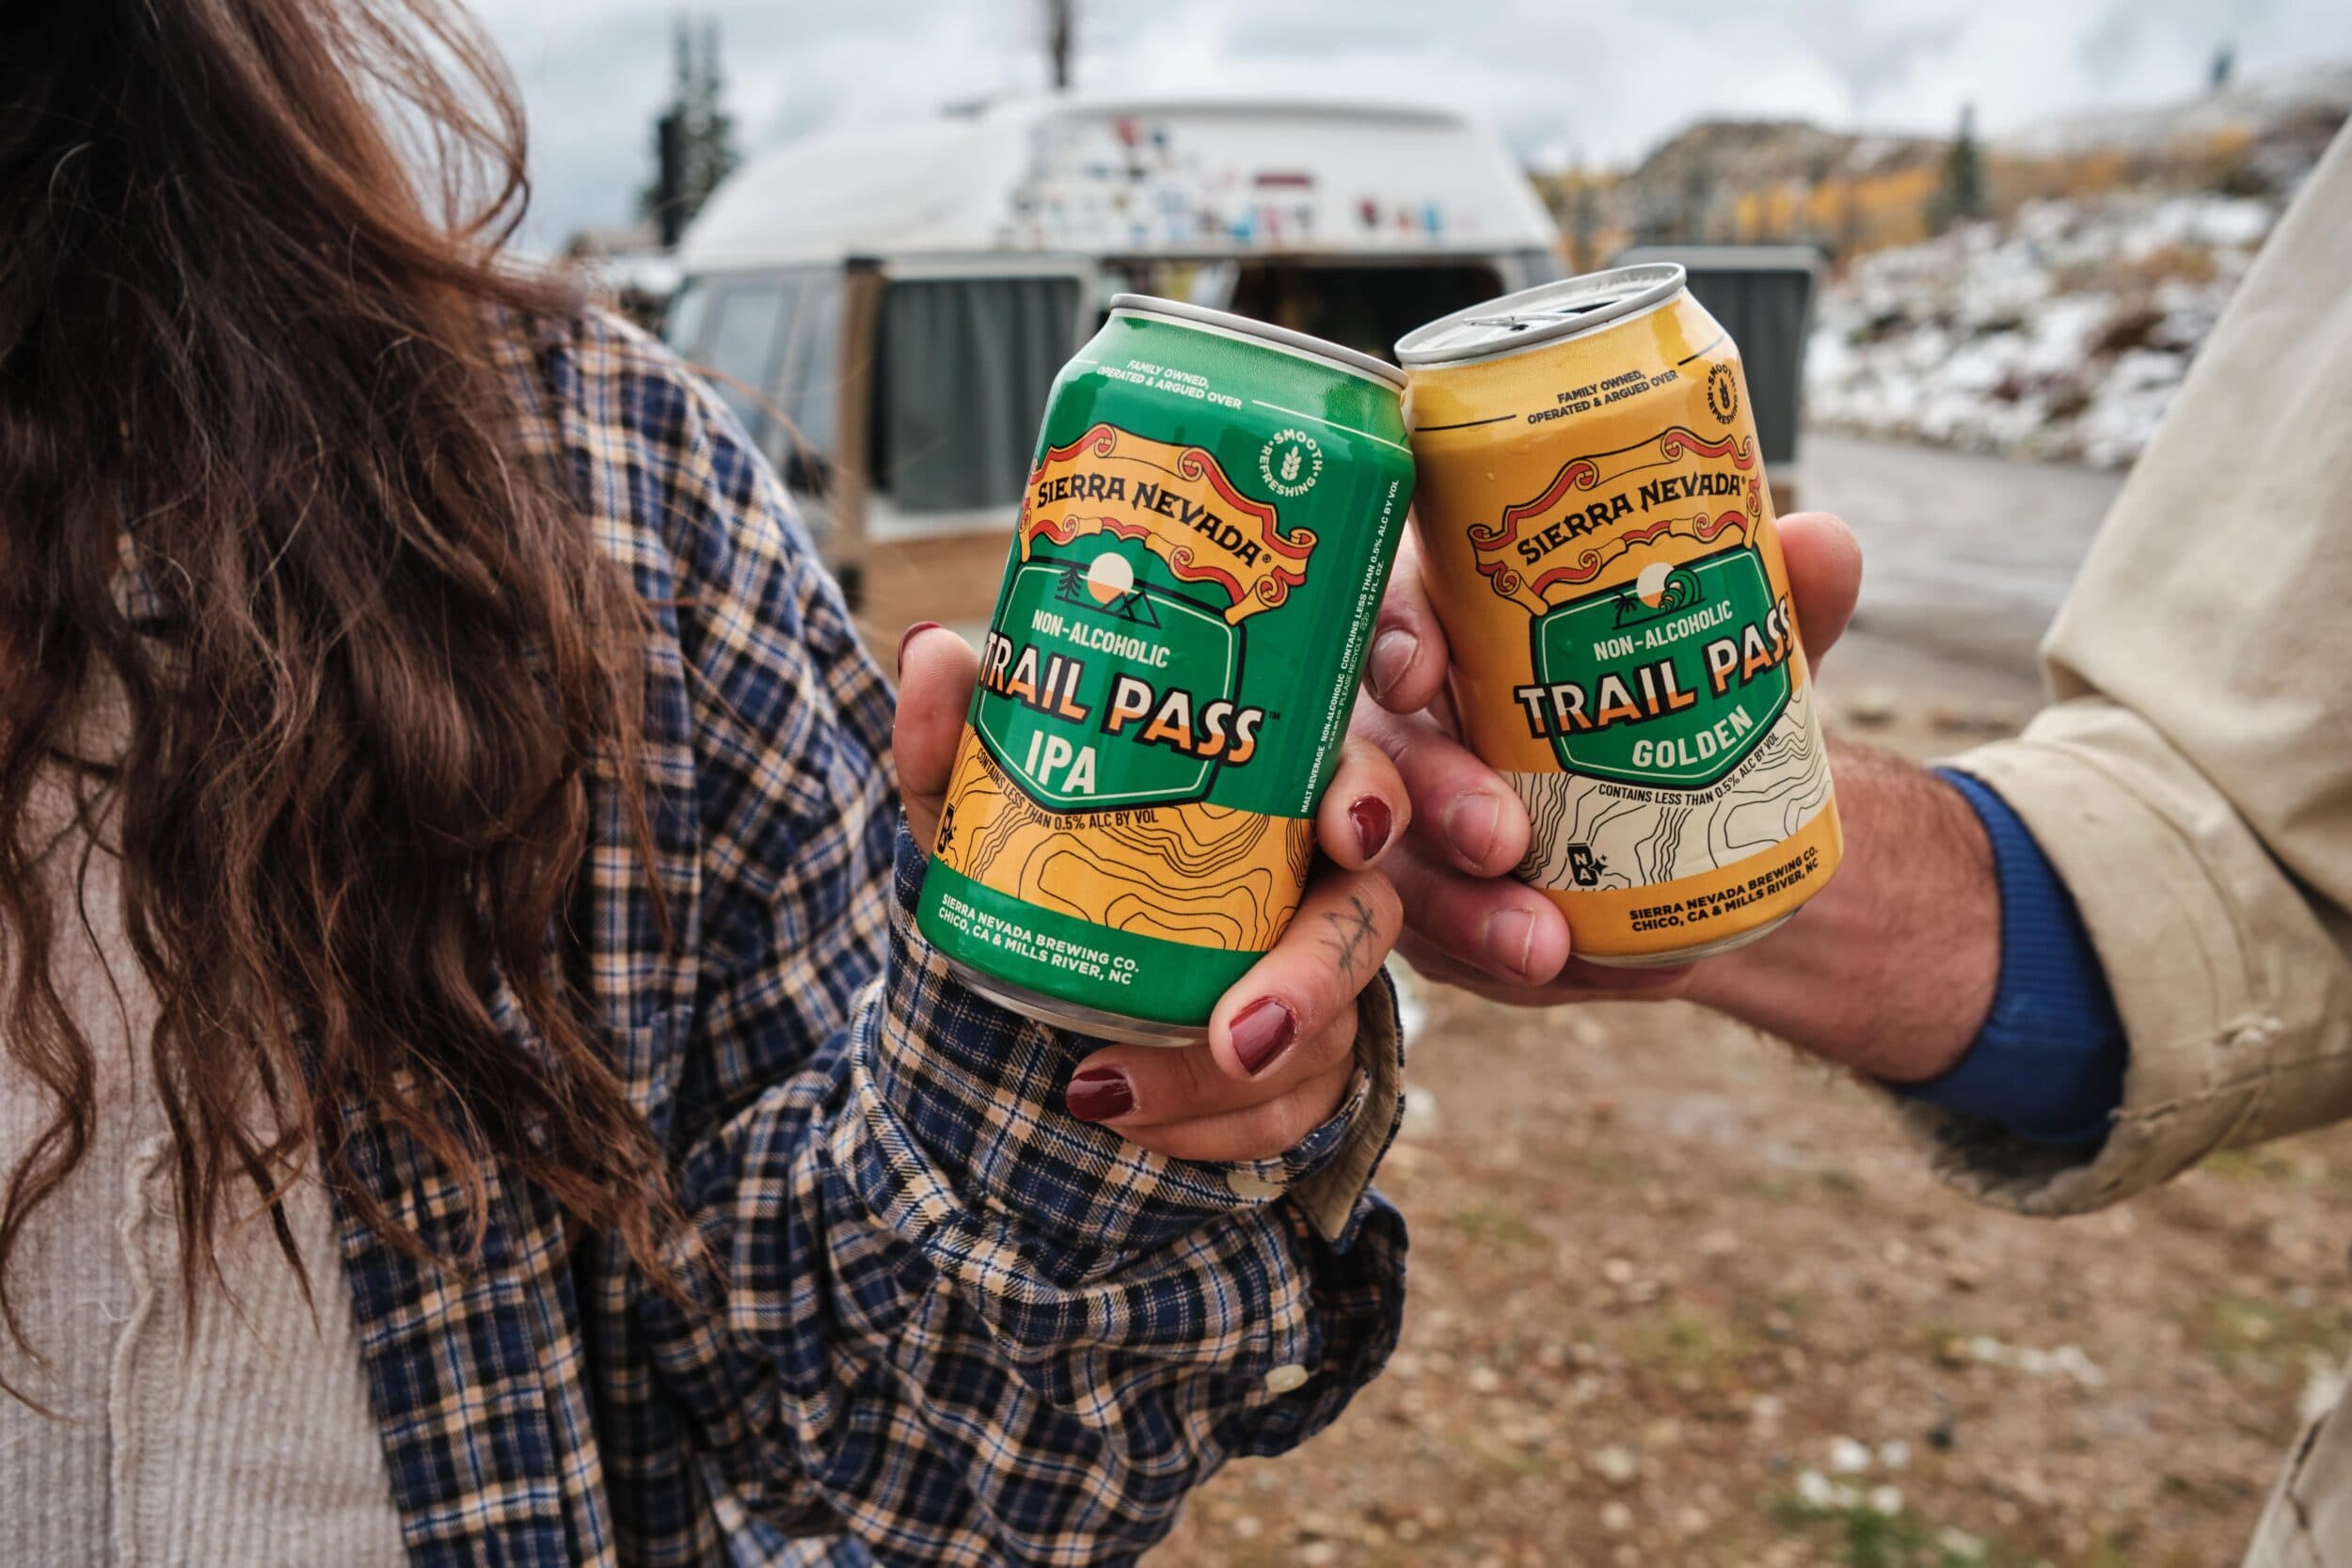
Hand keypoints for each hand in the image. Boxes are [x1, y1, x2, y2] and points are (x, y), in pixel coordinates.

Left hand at [895, 624, 1406, 1161]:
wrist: (1020, 994)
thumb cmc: (1033, 866)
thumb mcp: (979, 809)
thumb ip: (960, 740)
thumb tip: (936, 652)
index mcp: (1270, 799)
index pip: (1356, 783)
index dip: (1371, 800)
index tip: (1344, 830)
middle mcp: (1312, 888)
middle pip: (1365, 922)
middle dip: (1312, 982)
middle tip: (1237, 1035)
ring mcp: (1316, 988)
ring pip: (1329, 1038)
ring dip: (1225, 1085)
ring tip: (1113, 1090)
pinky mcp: (1297, 1074)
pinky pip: (1286, 1118)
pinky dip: (1205, 1132)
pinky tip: (1124, 1121)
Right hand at [1348, 511, 1997, 1081]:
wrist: (1706, 833)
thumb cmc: (1683, 707)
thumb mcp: (1735, 653)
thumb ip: (1775, 600)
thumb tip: (1823, 544)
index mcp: (1456, 625)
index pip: (1394, 613)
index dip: (1391, 640)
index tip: (1422, 672)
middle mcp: (1409, 721)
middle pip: (1373, 750)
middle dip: (1423, 795)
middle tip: (1499, 837)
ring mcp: (1407, 825)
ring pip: (1391, 867)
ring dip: (1458, 909)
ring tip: (1542, 945)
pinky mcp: (1433, 909)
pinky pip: (1436, 946)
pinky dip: (1497, 963)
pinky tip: (1562, 971)